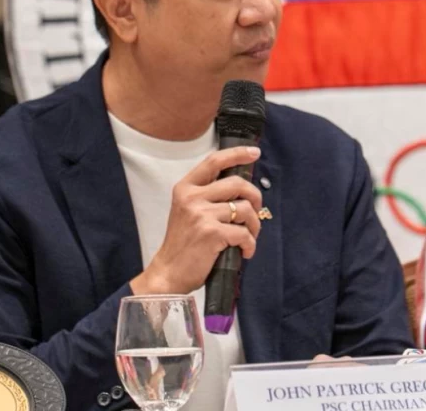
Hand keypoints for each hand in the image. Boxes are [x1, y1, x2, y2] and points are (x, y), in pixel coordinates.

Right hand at [131, 147, 263, 295]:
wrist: (169, 273)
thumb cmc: (183, 243)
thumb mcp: (188, 210)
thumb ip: (208, 195)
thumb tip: (242, 185)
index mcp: (185, 188)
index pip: (214, 161)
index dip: (237, 154)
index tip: (254, 153)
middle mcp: (192, 197)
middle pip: (237, 183)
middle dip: (255, 197)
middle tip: (256, 212)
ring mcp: (201, 214)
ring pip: (244, 209)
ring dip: (254, 225)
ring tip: (249, 236)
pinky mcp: (212, 233)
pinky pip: (244, 233)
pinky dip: (250, 244)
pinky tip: (245, 251)